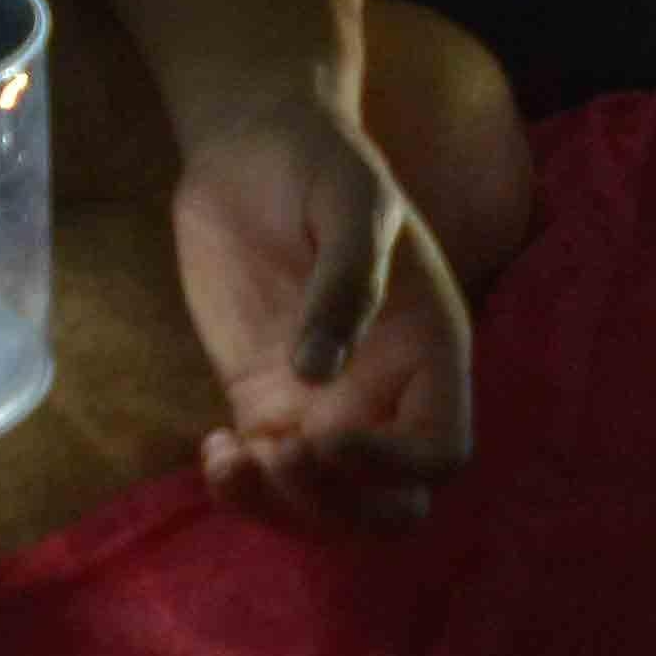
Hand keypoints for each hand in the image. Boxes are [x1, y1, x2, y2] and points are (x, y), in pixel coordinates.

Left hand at [166, 93, 475, 526]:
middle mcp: (386, 394)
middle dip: (338, 507)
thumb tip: (318, 375)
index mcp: (429, 351)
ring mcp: (325, 406)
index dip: (395, 469)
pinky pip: (267, 479)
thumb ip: (346, 283)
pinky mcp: (268, 403)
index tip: (326, 437)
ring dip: (283, 511)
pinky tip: (215, 450)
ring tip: (232, 460)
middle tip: (282, 455)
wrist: (254, 144)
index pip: (441, 452)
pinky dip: (241, 491)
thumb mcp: (350, 203)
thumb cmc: (320, 162)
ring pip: (327, 508)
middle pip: (391, 506)